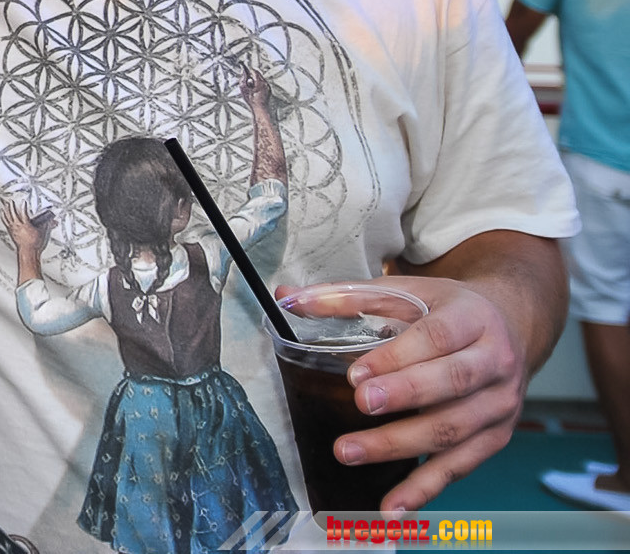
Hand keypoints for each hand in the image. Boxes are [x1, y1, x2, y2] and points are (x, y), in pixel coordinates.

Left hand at [0, 198, 51, 256]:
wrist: (28, 252)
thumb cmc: (35, 244)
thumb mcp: (43, 233)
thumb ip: (47, 225)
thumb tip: (53, 221)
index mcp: (26, 225)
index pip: (24, 213)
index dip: (24, 206)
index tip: (23, 201)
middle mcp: (18, 226)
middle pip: (13, 214)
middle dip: (12, 207)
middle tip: (11, 201)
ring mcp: (13, 229)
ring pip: (8, 218)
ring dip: (6, 211)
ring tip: (5, 205)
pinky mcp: (11, 232)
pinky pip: (6, 222)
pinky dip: (4, 217)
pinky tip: (3, 214)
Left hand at [288, 276, 526, 511]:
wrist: (511, 328)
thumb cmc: (446, 310)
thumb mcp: (405, 292)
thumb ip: (346, 296)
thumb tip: (286, 298)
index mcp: (472, 319)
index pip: (437, 337)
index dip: (397, 356)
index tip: (356, 373)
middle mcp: (494, 363)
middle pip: (452, 382)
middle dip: (404, 396)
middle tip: (360, 404)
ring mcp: (499, 405)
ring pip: (452, 430)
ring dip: (399, 445)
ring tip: (349, 451)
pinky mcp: (494, 438)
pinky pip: (458, 467)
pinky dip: (424, 489)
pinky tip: (391, 506)